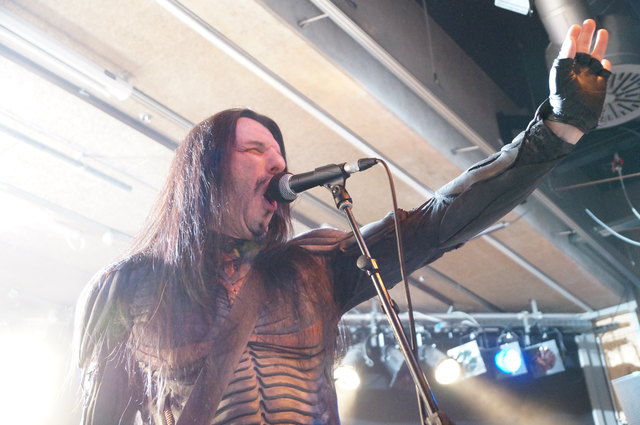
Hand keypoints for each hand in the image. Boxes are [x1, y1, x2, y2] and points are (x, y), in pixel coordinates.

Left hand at [543, 19, 610, 143]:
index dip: (573, 37)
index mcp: (566, 68)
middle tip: (590, 23)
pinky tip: (606, 61)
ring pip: (596, 57)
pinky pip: (604, 72)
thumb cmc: (562, 100)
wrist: (572, 118)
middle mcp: (578, 71)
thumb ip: (564, 58)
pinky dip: (606, 66)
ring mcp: (589, 77)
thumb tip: (569, 41)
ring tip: (603, 33)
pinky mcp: (599, 85)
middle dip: (586, 36)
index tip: (576, 27)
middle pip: (583, 49)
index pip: (569, 48)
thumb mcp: (560, 76)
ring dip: (599, 45)